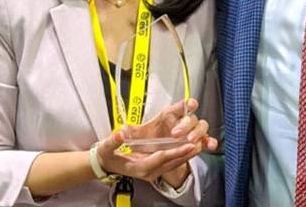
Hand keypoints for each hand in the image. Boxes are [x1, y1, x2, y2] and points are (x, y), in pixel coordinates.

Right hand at [97, 99, 217, 187]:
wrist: (106, 165)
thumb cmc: (107, 156)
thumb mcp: (106, 148)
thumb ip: (113, 141)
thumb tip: (120, 134)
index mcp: (138, 167)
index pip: (159, 159)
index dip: (174, 152)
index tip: (186, 145)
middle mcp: (148, 171)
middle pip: (171, 163)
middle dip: (185, 153)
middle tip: (198, 143)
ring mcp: (153, 171)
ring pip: (174, 164)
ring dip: (187, 155)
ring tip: (199, 145)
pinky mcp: (155, 169)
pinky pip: (172, 163)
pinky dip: (182, 156)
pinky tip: (190, 149)